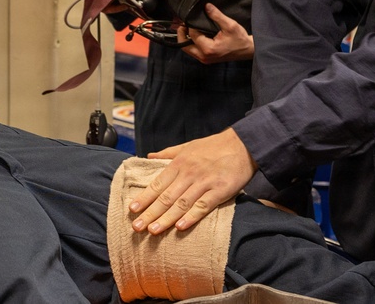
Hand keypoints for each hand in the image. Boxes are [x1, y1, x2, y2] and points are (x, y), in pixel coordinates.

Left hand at [129, 128, 256, 233]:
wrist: (243, 144)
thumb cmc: (214, 146)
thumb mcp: (188, 145)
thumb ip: (168, 153)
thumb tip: (149, 156)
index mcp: (180, 163)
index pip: (158, 183)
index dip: (145, 197)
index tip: (132, 209)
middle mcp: (189, 173)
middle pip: (166, 196)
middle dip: (150, 213)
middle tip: (136, 227)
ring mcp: (205, 182)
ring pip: (182, 203)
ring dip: (166, 218)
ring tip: (153, 230)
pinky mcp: (220, 190)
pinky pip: (203, 206)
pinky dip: (192, 217)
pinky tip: (181, 227)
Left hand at [178, 4, 254, 63]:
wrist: (248, 50)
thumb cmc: (240, 39)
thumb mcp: (230, 25)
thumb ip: (216, 15)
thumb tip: (206, 6)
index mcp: (208, 49)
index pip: (192, 34)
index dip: (190, 25)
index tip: (191, 16)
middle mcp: (204, 56)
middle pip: (184, 46)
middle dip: (181, 34)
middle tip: (183, 23)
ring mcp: (204, 59)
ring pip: (187, 50)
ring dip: (185, 39)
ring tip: (188, 27)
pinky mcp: (206, 59)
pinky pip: (193, 51)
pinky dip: (191, 43)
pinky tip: (194, 34)